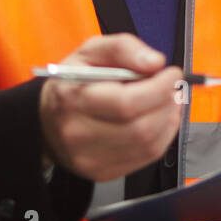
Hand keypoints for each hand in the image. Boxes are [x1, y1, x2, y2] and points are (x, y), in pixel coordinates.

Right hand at [38, 33, 182, 181]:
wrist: (47, 120)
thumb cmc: (72, 82)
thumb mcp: (90, 51)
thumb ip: (123, 48)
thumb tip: (154, 62)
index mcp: (73, 99)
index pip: (126, 103)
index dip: (158, 89)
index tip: (171, 74)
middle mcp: (78, 133)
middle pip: (141, 128)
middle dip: (167, 105)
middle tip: (173, 88)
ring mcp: (90, 158)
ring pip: (148, 145)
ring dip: (168, 120)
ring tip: (168, 102)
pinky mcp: (102, 172)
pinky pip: (146, 158)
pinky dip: (162, 136)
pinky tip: (160, 119)